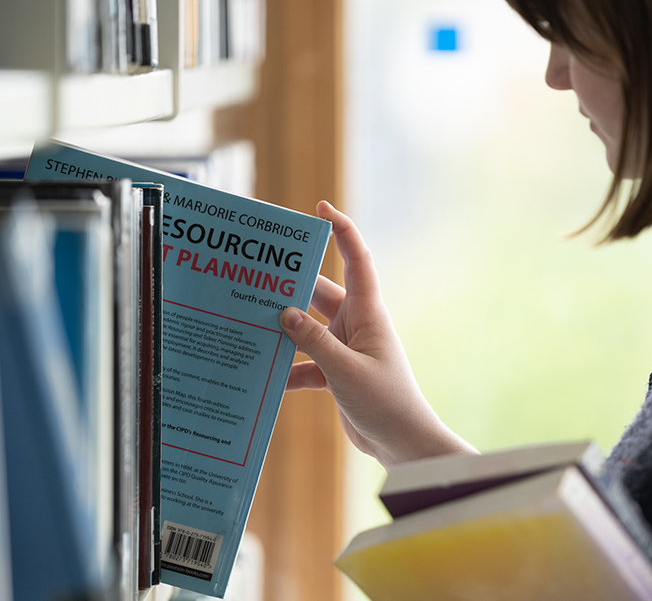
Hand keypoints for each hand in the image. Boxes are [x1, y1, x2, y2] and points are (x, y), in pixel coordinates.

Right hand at [279, 201, 475, 466]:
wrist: (403, 443)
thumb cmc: (384, 402)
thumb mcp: (343, 370)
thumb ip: (312, 341)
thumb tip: (284, 313)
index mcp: (368, 313)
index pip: (356, 260)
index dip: (340, 230)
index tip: (319, 207)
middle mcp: (356, 325)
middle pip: (319, 294)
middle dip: (292, 286)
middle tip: (257, 275)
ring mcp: (346, 349)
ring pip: (308, 330)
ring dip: (284, 331)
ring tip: (248, 325)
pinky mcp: (337, 374)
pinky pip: (307, 363)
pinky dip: (289, 370)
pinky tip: (265, 377)